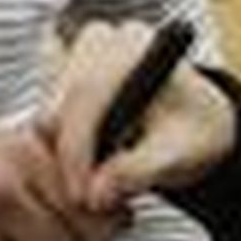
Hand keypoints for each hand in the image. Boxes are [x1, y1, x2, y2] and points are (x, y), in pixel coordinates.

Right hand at [42, 18, 237, 210]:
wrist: (195, 125)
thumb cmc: (194, 132)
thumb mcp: (179, 155)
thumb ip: (137, 172)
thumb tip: (95, 195)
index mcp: (135, 45)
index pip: (87, 93)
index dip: (78, 149)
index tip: (82, 194)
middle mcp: (101, 40)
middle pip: (57, 104)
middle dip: (68, 159)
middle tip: (86, 200)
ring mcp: (77, 55)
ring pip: (47, 116)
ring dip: (63, 156)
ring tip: (96, 182)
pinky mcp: (62, 75)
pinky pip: (45, 120)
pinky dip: (60, 148)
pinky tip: (89, 163)